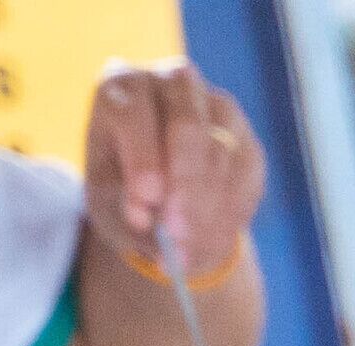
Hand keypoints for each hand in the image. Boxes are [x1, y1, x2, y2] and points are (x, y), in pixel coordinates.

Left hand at [84, 60, 266, 278]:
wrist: (162, 201)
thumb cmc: (123, 191)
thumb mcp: (106, 200)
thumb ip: (122, 204)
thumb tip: (147, 218)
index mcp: (123, 87)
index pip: (134, 111)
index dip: (142, 156)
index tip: (146, 200)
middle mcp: (172, 84)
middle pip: (187, 123)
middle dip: (184, 183)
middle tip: (176, 232)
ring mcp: (217, 108)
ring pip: (222, 153)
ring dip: (206, 210)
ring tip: (184, 253)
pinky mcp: (247, 140)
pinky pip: (246, 177)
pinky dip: (228, 215)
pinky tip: (206, 243)